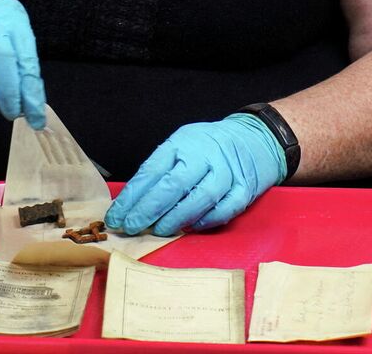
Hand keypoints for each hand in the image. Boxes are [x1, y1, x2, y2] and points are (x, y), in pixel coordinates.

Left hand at [107, 114, 286, 235]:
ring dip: (177, 217)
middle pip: (174, 183)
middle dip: (149, 209)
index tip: (116, 216)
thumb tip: (131, 204)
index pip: (153, 170)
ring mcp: (228, 171)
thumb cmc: (209, 148)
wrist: (255, 139)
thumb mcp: (182, 146)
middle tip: (131, 227)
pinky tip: (192, 228)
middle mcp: (206, 154)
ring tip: (158, 230)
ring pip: (202, 197)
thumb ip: (161, 171)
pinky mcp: (246, 188)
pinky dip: (207, 220)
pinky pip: (226, 208)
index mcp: (184, 142)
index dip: (132, 196)